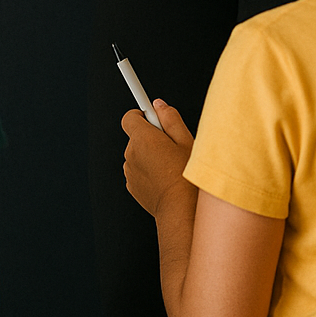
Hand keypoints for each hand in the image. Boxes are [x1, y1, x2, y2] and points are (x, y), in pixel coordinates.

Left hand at [122, 99, 194, 216]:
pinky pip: (137, 169)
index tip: (151, 116)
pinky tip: (163, 178)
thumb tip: (159, 105)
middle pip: (136, 136)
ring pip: (138, 153)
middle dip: (150, 136)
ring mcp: (129, 171)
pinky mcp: (131, 186)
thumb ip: (170, 118)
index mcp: (143, 139)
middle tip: (170, 146)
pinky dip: (147, 170)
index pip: (130, 116)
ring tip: (169, 165)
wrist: (179, 211)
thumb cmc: (186, 178)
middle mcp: (131, 153)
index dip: (142, 114)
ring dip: (149, 154)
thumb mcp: (186, 141)